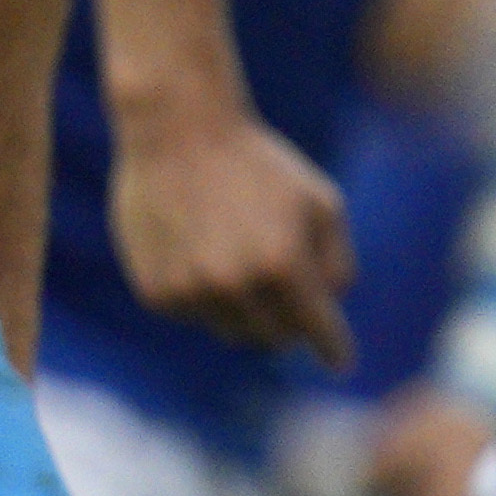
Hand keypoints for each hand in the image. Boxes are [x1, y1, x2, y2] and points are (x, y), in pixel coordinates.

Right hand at [106, 98, 354, 367]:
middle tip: (282, 286)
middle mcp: (235, 286)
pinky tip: (198, 250)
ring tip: (237, 257)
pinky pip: (192, 316)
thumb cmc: (258, 165)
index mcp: (283, 265)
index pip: (317, 330)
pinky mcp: (156, 293)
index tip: (340, 362)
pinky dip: (203, 296)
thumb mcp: (320, 201)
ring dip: (244, 309)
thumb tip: (328, 311)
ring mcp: (191, 292)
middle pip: (275, 339)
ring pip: (231, 332)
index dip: (333, 348)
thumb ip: (337, 262)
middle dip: (287, 321)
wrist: (176, 133)